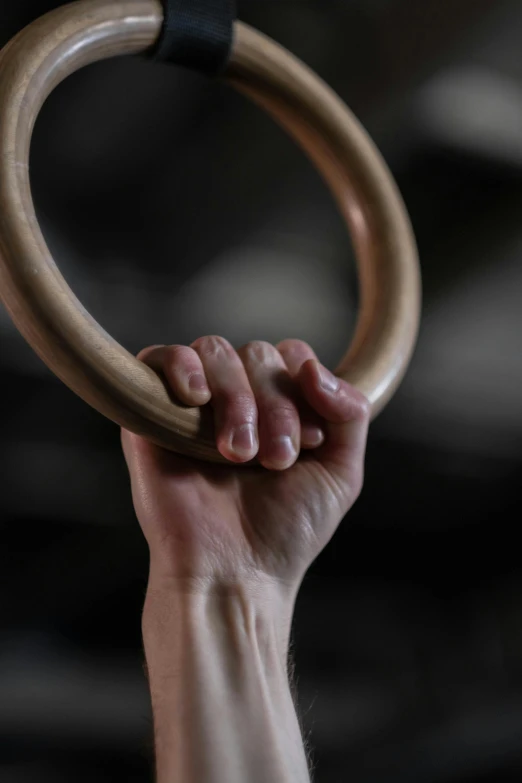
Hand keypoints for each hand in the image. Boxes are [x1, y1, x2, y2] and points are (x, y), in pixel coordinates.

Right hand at [122, 337, 369, 597]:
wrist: (234, 573)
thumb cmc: (284, 531)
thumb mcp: (341, 472)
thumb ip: (349, 412)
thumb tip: (312, 366)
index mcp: (276, 406)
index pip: (292, 355)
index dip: (305, 387)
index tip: (309, 443)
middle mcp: (235, 400)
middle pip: (258, 353)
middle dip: (275, 404)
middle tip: (275, 460)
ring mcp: (191, 406)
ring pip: (216, 351)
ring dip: (237, 399)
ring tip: (239, 453)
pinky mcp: (149, 414)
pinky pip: (158, 357)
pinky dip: (181, 366)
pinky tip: (198, 400)